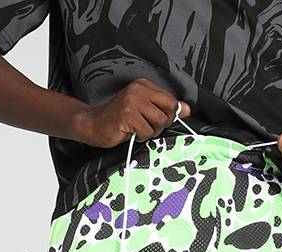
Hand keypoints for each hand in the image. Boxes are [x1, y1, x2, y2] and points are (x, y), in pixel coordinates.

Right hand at [75, 78, 189, 147]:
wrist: (94, 125)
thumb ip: (165, 109)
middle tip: (148, 127)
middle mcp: (138, 89)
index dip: (169, 115)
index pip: (171, 100)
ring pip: (160, 122)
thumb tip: (188, 110)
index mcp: (144, 85)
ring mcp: (132, 101)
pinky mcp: (127, 114)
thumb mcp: (145, 111)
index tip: (157, 121)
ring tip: (138, 130)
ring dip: (152, 132)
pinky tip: (132, 133)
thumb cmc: (119, 120)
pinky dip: (142, 137)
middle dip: (162, 124)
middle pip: (169, 110)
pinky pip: (147, 131)